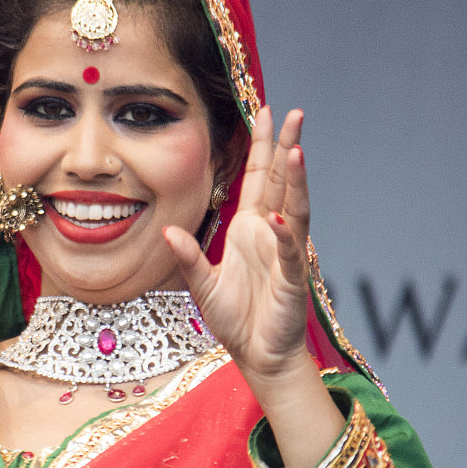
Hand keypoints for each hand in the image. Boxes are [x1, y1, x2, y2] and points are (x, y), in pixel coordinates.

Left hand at [163, 106, 315, 391]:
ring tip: (297, 150)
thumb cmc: (235, 321)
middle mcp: (271, 234)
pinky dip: (286, 236)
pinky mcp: (291, 280)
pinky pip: (289, 253)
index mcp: (250, 229)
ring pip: (293, 209)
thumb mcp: (201, 285)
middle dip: (287, 147)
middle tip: (294, 114)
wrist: (258, 355)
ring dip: (296, 181)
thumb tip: (169, 231)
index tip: (267, 111)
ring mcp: (285, 254)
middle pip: (282, 182)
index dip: (263, 146)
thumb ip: (188, 257)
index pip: (259, 178)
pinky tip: (281, 218)